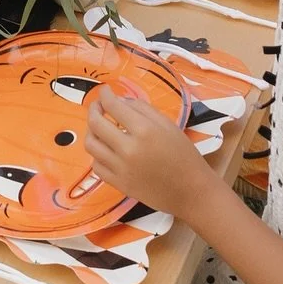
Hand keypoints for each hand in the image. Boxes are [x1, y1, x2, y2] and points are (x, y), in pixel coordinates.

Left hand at [85, 83, 218, 225]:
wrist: (191, 192)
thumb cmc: (184, 155)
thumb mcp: (168, 125)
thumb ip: (142, 109)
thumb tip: (121, 101)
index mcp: (144, 131)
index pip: (113, 106)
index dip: (105, 95)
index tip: (105, 91)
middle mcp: (128, 149)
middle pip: (96, 123)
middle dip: (93, 109)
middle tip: (98, 105)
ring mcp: (121, 169)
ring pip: (91, 145)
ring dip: (91, 131)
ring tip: (99, 127)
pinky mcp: (119, 185)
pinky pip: (96, 166)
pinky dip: (97, 154)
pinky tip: (105, 149)